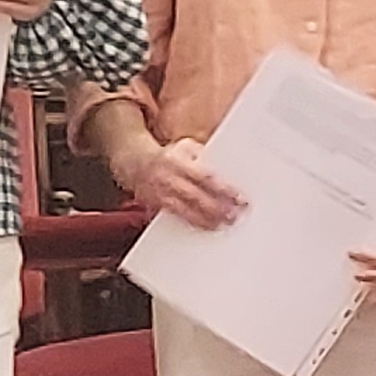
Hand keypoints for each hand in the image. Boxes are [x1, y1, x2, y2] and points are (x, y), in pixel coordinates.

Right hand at [119, 132, 244, 229]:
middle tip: (236, 216)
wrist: (135, 163)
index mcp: (177, 161)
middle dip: (218, 209)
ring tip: (224, 225)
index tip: (240, 198)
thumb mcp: (186, 148)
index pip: (205, 177)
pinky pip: (177, 217)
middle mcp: (168, 178)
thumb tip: (228, 168)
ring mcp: (161, 194)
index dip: (224, 189)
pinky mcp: (157, 206)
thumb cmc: (169, 156)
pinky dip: (193, 224)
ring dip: (207, 220)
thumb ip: (204, 157)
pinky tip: (207, 228)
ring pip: (186, 211)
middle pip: (197, 197)